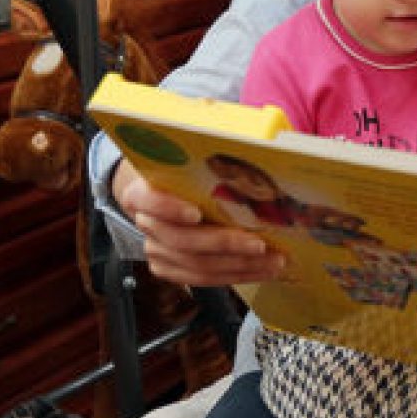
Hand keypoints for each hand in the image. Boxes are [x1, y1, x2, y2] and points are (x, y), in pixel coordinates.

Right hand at [111, 160, 284, 285]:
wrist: (160, 191)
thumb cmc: (182, 172)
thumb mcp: (188, 156)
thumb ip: (210, 149)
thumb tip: (258, 137)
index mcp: (142, 191)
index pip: (149, 200)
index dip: (170, 208)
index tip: (196, 212)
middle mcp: (147, 224)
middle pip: (183, 240)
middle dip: (226, 244)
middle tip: (260, 244)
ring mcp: (157, 250)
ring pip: (197, 266)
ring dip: (240, 266)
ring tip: (273, 261)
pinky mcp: (170, 269)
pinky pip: (204, 280)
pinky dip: (236, 276)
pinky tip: (261, 270)